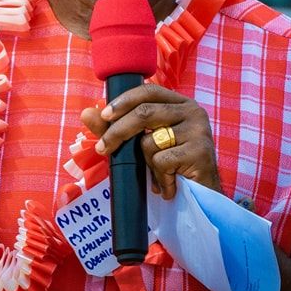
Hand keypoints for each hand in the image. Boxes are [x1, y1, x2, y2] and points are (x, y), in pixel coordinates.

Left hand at [80, 83, 220, 199]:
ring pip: (150, 141)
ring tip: (158, 174)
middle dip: (117, 132)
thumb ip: (116, 128)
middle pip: (144, 113)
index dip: (124, 101)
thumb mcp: (143, 145)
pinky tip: (170, 184)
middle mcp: (193, 111)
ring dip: (147, 163)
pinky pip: (162, 161)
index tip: (104, 116)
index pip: (148, 91)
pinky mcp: (201, 151)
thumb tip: (86, 113)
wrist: (203, 198)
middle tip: (102, 149)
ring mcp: (199, 130)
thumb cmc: (171, 167)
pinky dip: (160, 177)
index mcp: (180, 103)